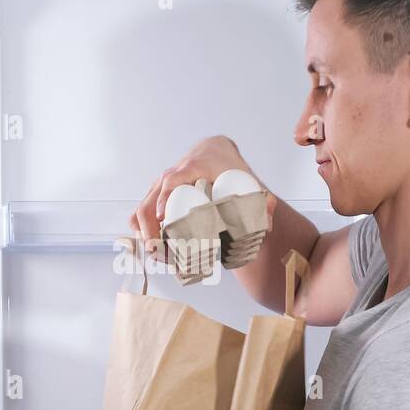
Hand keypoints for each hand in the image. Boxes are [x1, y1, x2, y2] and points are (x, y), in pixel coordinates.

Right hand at [128, 135, 275, 249]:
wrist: (218, 153)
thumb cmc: (232, 169)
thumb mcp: (249, 182)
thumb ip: (263, 203)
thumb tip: (267, 226)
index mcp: (193, 166)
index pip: (172, 181)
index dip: (164, 200)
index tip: (163, 220)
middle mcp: (173, 173)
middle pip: (150, 199)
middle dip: (149, 228)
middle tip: (160, 253)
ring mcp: (162, 183)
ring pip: (143, 207)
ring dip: (144, 233)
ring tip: (158, 256)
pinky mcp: (157, 192)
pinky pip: (143, 209)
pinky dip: (141, 229)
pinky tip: (148, 247)